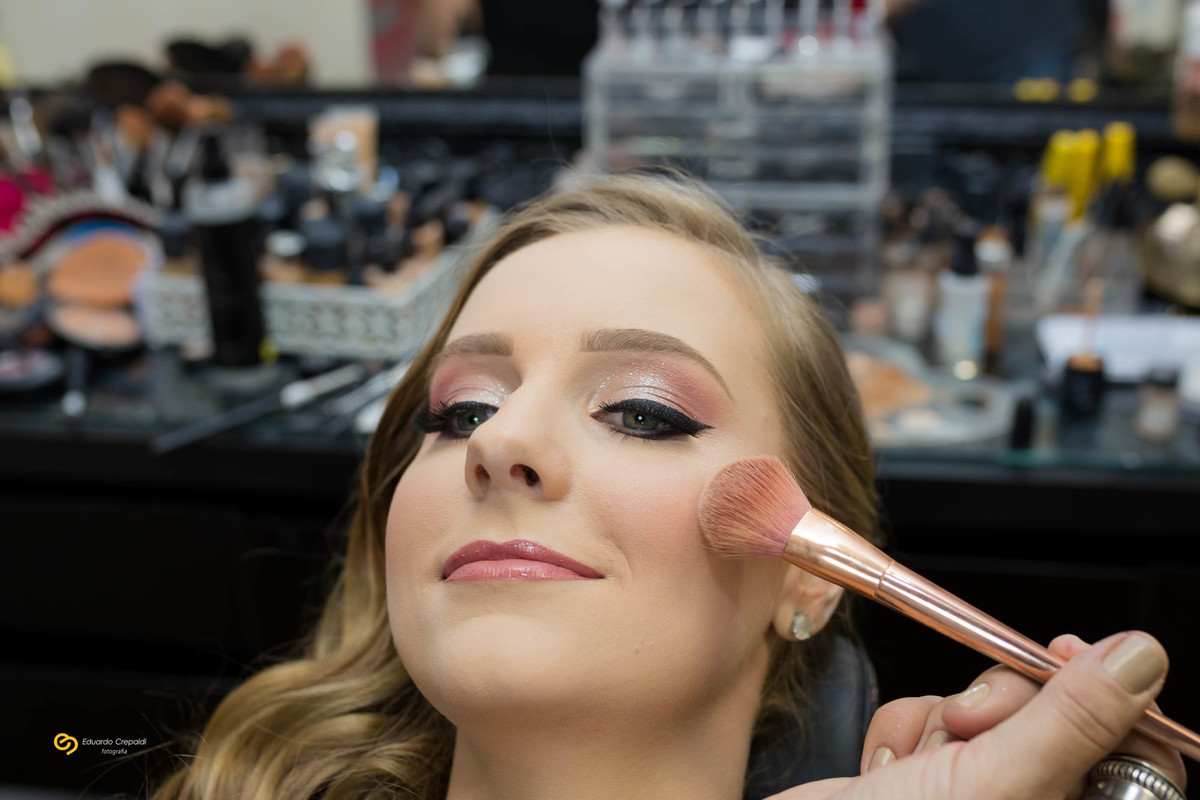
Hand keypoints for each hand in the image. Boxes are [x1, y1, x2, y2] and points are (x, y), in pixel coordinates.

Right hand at [767, 631, 1184, 799]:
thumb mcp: (992, 784)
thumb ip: (1071, 721)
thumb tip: (1141, 656)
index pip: (1140, 748)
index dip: (1107, 692)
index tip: (1064, 654)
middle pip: (1057, 716)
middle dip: (1000, 706)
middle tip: (965, 726)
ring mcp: (979, 795)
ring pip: (987, 712)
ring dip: (939, 721)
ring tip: (910, 764)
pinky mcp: (927, 777)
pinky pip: (933, 718)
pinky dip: (903, 730)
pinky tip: (882, 767)